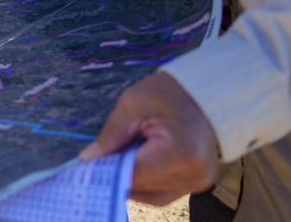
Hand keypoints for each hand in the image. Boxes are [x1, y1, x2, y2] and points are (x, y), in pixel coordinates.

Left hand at [82, 72, 218, 204]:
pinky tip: (133, 165)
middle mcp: (193, 175)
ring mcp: (198, 183)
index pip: (133, 173)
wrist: (205, 94)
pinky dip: (145, 183)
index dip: (106, 171)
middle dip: (116, 175)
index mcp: (179, 153)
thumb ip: (111, 136)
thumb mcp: (132, 105)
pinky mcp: (198, 184)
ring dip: (131, 181)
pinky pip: (163, 193)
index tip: (85, 165)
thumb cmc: (168, 93)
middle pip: (141, 186)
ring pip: (151, 195)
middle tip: (95, 162)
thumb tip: (89, 159)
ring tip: (117, 159)